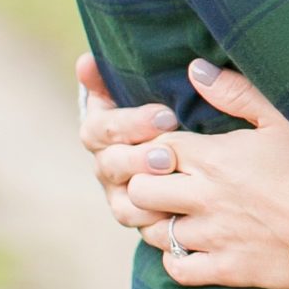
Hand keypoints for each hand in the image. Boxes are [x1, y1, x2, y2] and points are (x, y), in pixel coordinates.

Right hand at [79, 52, 177, 230]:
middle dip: (139, 159)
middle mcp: (107, 163)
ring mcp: (121, 194)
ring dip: (146, 193)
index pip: (100, 128)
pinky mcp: (141, 218)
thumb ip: (115, 77)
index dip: (130, 124)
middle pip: (110, 165)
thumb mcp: (156, 88)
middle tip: (170, 154)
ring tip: (175, 184)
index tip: (167, 115)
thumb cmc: (177, 109)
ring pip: (122, 201)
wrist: (203, 154)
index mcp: (105, 130)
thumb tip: (86, 61)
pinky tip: (178, 211)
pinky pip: (141, 226)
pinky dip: (156, 220)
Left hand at [118, 61, 288, 288]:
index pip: (153, 148)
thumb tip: (195, 69)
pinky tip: (188, 247)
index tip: (165, 149)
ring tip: (173, 213)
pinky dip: (175, 259)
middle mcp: (205, 197)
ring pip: (153, 232)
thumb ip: (235, 92)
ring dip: (158, 222)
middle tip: (161, 182)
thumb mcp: (283, 118)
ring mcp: (214, 236)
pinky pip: (178, 269)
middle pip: (139, 191)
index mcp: (214, 157)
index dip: (151, 146)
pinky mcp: (228, 268)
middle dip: (144, 184)